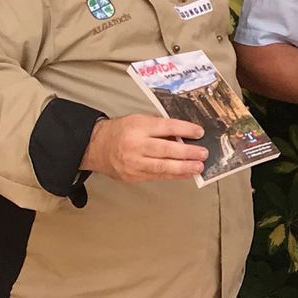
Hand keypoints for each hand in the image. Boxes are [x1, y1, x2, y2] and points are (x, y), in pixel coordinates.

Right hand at [80, 114, 209, 181]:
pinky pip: (156, 176)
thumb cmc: (120, 131)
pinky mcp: (132, 176)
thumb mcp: (139, 120)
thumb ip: (160, 127)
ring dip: (183, 168)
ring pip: (162, 167)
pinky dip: (173, 175)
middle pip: (165, 150)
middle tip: (203, 154)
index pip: (166, 127)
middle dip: (187, 153)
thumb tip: (184, 134)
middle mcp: (135, 146)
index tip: (199, 132)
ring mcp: (133, 163)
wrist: (94, 147)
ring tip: (198, 167)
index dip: (185, 130)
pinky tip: (186, 174)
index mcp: (138, 127)